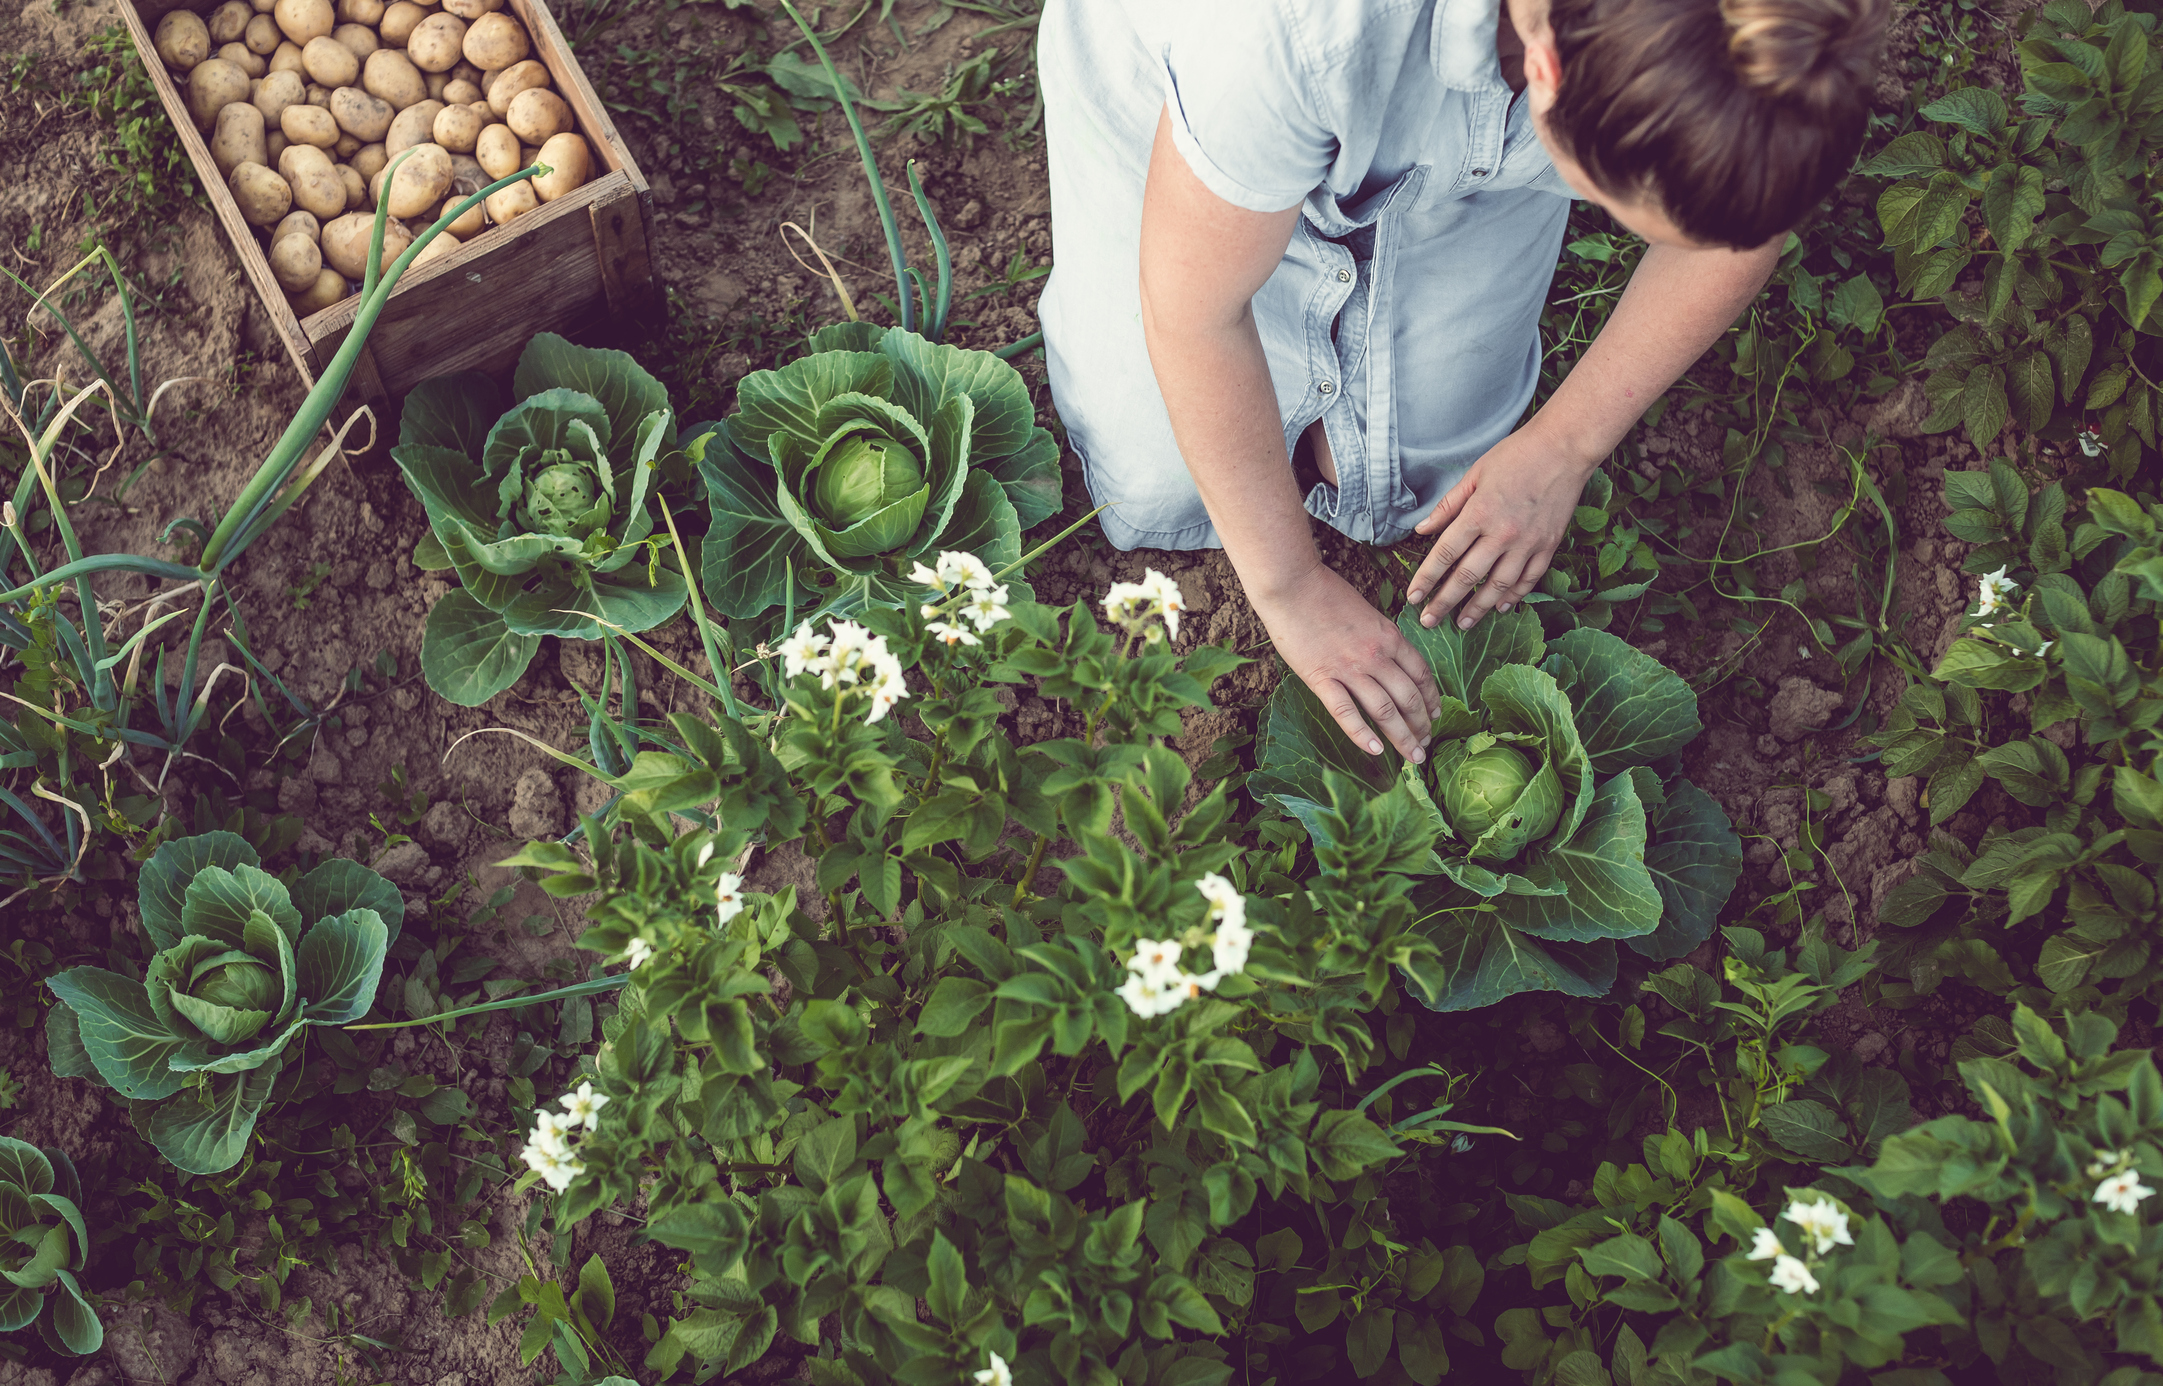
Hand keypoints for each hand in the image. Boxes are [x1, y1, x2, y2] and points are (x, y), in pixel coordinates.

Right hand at [1251, 562, 1442, 762]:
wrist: (1293, 585)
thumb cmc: (1326, 594)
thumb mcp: (1367, 613)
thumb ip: (1380, 638)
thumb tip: (1388, 660)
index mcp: (1390, 637)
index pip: (1421, 674)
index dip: (1432, 699)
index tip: (1435, 716)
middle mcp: (1376, 656)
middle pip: (1409, 698)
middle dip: (1421, 725)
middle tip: (1426, 746)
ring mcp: (1350, 668)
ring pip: (1385, 710)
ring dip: (1402, 737)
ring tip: (1412, 757)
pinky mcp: (1321, 677)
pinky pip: (1346, 711)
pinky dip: (1361, 734)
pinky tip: (1375, 751)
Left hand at [1404, 424, 1597, 630]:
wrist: (1564, 449)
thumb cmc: (1516, 456)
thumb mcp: (1475, 474)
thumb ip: (1448, 506)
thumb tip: (1421, 530)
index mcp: (1479, 513)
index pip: (1445, 554)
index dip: (1426, 579)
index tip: (1413, 597)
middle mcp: (1502, 533)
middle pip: (1467, 577)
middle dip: (1445, 603)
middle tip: (1429, 621)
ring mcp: (1528, 543)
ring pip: (1499, 586)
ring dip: (1478, 608)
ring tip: (1462, 624)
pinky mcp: (1548, 546)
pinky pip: (1528, 579)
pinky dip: (1513, 596)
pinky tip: (1500, 608)